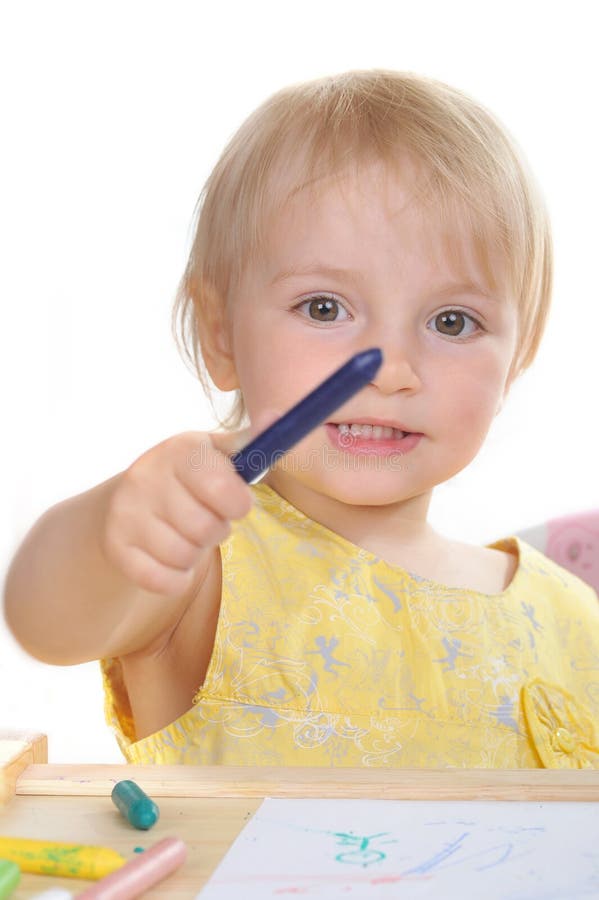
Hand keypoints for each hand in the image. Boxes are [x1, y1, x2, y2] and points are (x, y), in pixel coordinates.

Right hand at [101, 410, 278, 597]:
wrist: (128, 502)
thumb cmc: (189, 478)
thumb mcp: (216, 455)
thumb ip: (251, 444)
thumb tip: (277, 417)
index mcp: (179, 450)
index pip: (222, 489)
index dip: (237, 504)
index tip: (233, 502)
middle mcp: (146, 476)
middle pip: (205, 528)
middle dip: (216, 529)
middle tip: (206, 518)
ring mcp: (126, 512)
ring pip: (184, 555)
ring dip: (195, 552)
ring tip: (186, 534)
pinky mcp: (116, 547)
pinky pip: (164, 581)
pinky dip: (178, 577)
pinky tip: (171, 557)